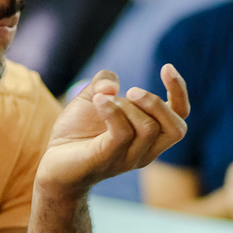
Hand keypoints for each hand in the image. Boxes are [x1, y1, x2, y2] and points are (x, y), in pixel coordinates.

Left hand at [36, 65, 188, 194]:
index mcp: (150, 137)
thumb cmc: (77, 132)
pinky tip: (98, 101)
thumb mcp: (93, 97)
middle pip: (177, 129)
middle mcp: (146, 151)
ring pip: (148, 128)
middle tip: (131, 91)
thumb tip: (112, 85)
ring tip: (103, 100)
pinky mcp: (107, 159)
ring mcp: (128, 158)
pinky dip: (112, 111)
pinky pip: (122, 133)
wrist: (52, 164)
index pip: (180, 117)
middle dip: (157, 103)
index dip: (179, 92)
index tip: (166, 67)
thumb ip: (104, 81)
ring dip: (127, 106)